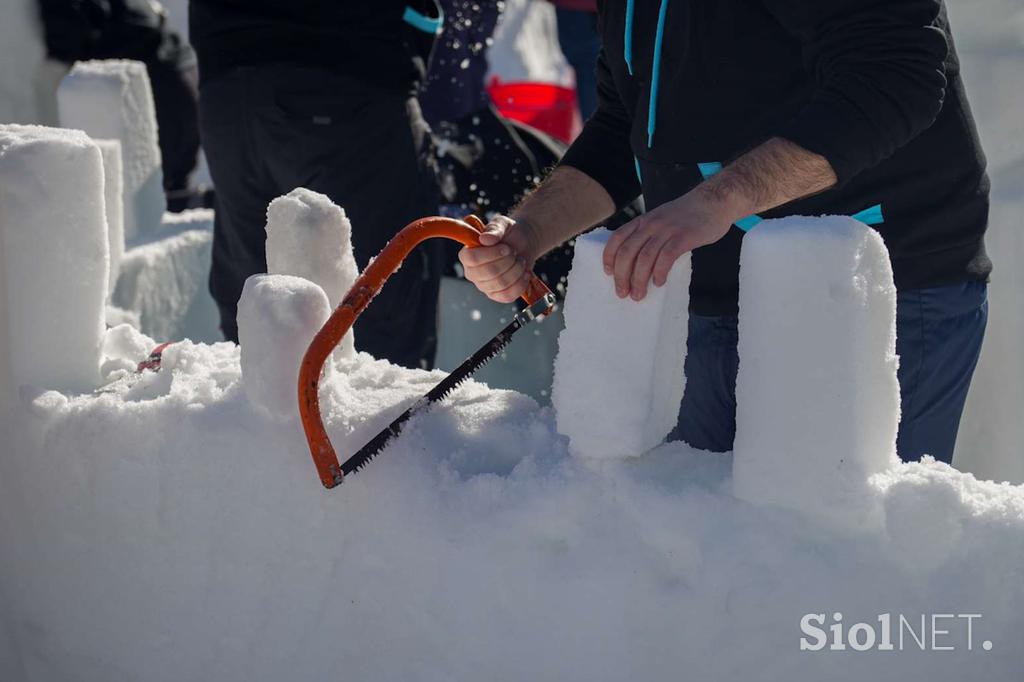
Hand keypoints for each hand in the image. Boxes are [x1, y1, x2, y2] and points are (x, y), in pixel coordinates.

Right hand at [458, 215, 539, 302]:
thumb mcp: (502, 224)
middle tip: (514, 252)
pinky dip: (520, 284)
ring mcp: (484, 286)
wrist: (523, 243)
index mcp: (467, 254)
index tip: (506, 247)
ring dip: (516, 270)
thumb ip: (494, 229)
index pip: (472, 259)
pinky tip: (525, 273)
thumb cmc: (508, 233)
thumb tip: (485, 239)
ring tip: (520, 260)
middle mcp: (472, 272)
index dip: (491, 254)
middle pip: (488, 272)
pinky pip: (508, 296)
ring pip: (501, 284)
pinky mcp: (497, 295)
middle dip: (508, 261)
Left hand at [603, 186, 738, 299]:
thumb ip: (650, 235)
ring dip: (639, 280)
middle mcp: (651, 224)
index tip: (608, 273)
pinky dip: (659, 272)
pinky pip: (666, 257)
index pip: (617, 238)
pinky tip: (658, 282)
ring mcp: (667, 230)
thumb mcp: (662, 218)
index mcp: (643, 220)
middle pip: (628, 252)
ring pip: (645, 258)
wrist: (716, 200)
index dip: (609, 257)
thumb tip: (638, 262)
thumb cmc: (689, 214)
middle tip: (623, 293)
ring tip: (639, 294)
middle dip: (622, 276)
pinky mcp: (684, 236)